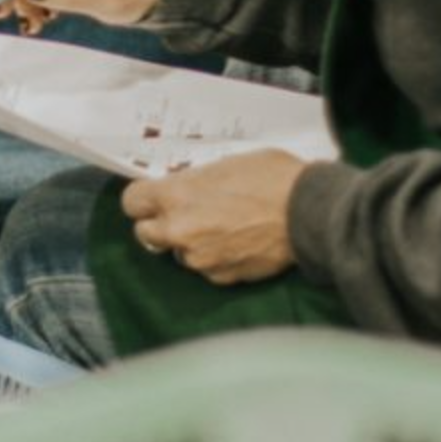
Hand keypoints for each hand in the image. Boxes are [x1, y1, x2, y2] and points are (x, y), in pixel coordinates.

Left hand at [123, 149, 308, 285]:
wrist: (308, 212)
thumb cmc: (271, 178)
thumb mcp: (223, 165)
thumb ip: (193, 181)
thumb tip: (182, 188)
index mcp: (175, 195)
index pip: (132, 202)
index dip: (143, 199)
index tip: (153, 197)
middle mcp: (179, 230)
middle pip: (145, 233)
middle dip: (160, 224)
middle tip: (184, 214)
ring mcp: (199, 258)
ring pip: (178, 253)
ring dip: (191, 243)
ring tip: (221, 228)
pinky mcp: (221, 277)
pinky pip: (206, 269)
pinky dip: (215, 259)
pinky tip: (237, 243)